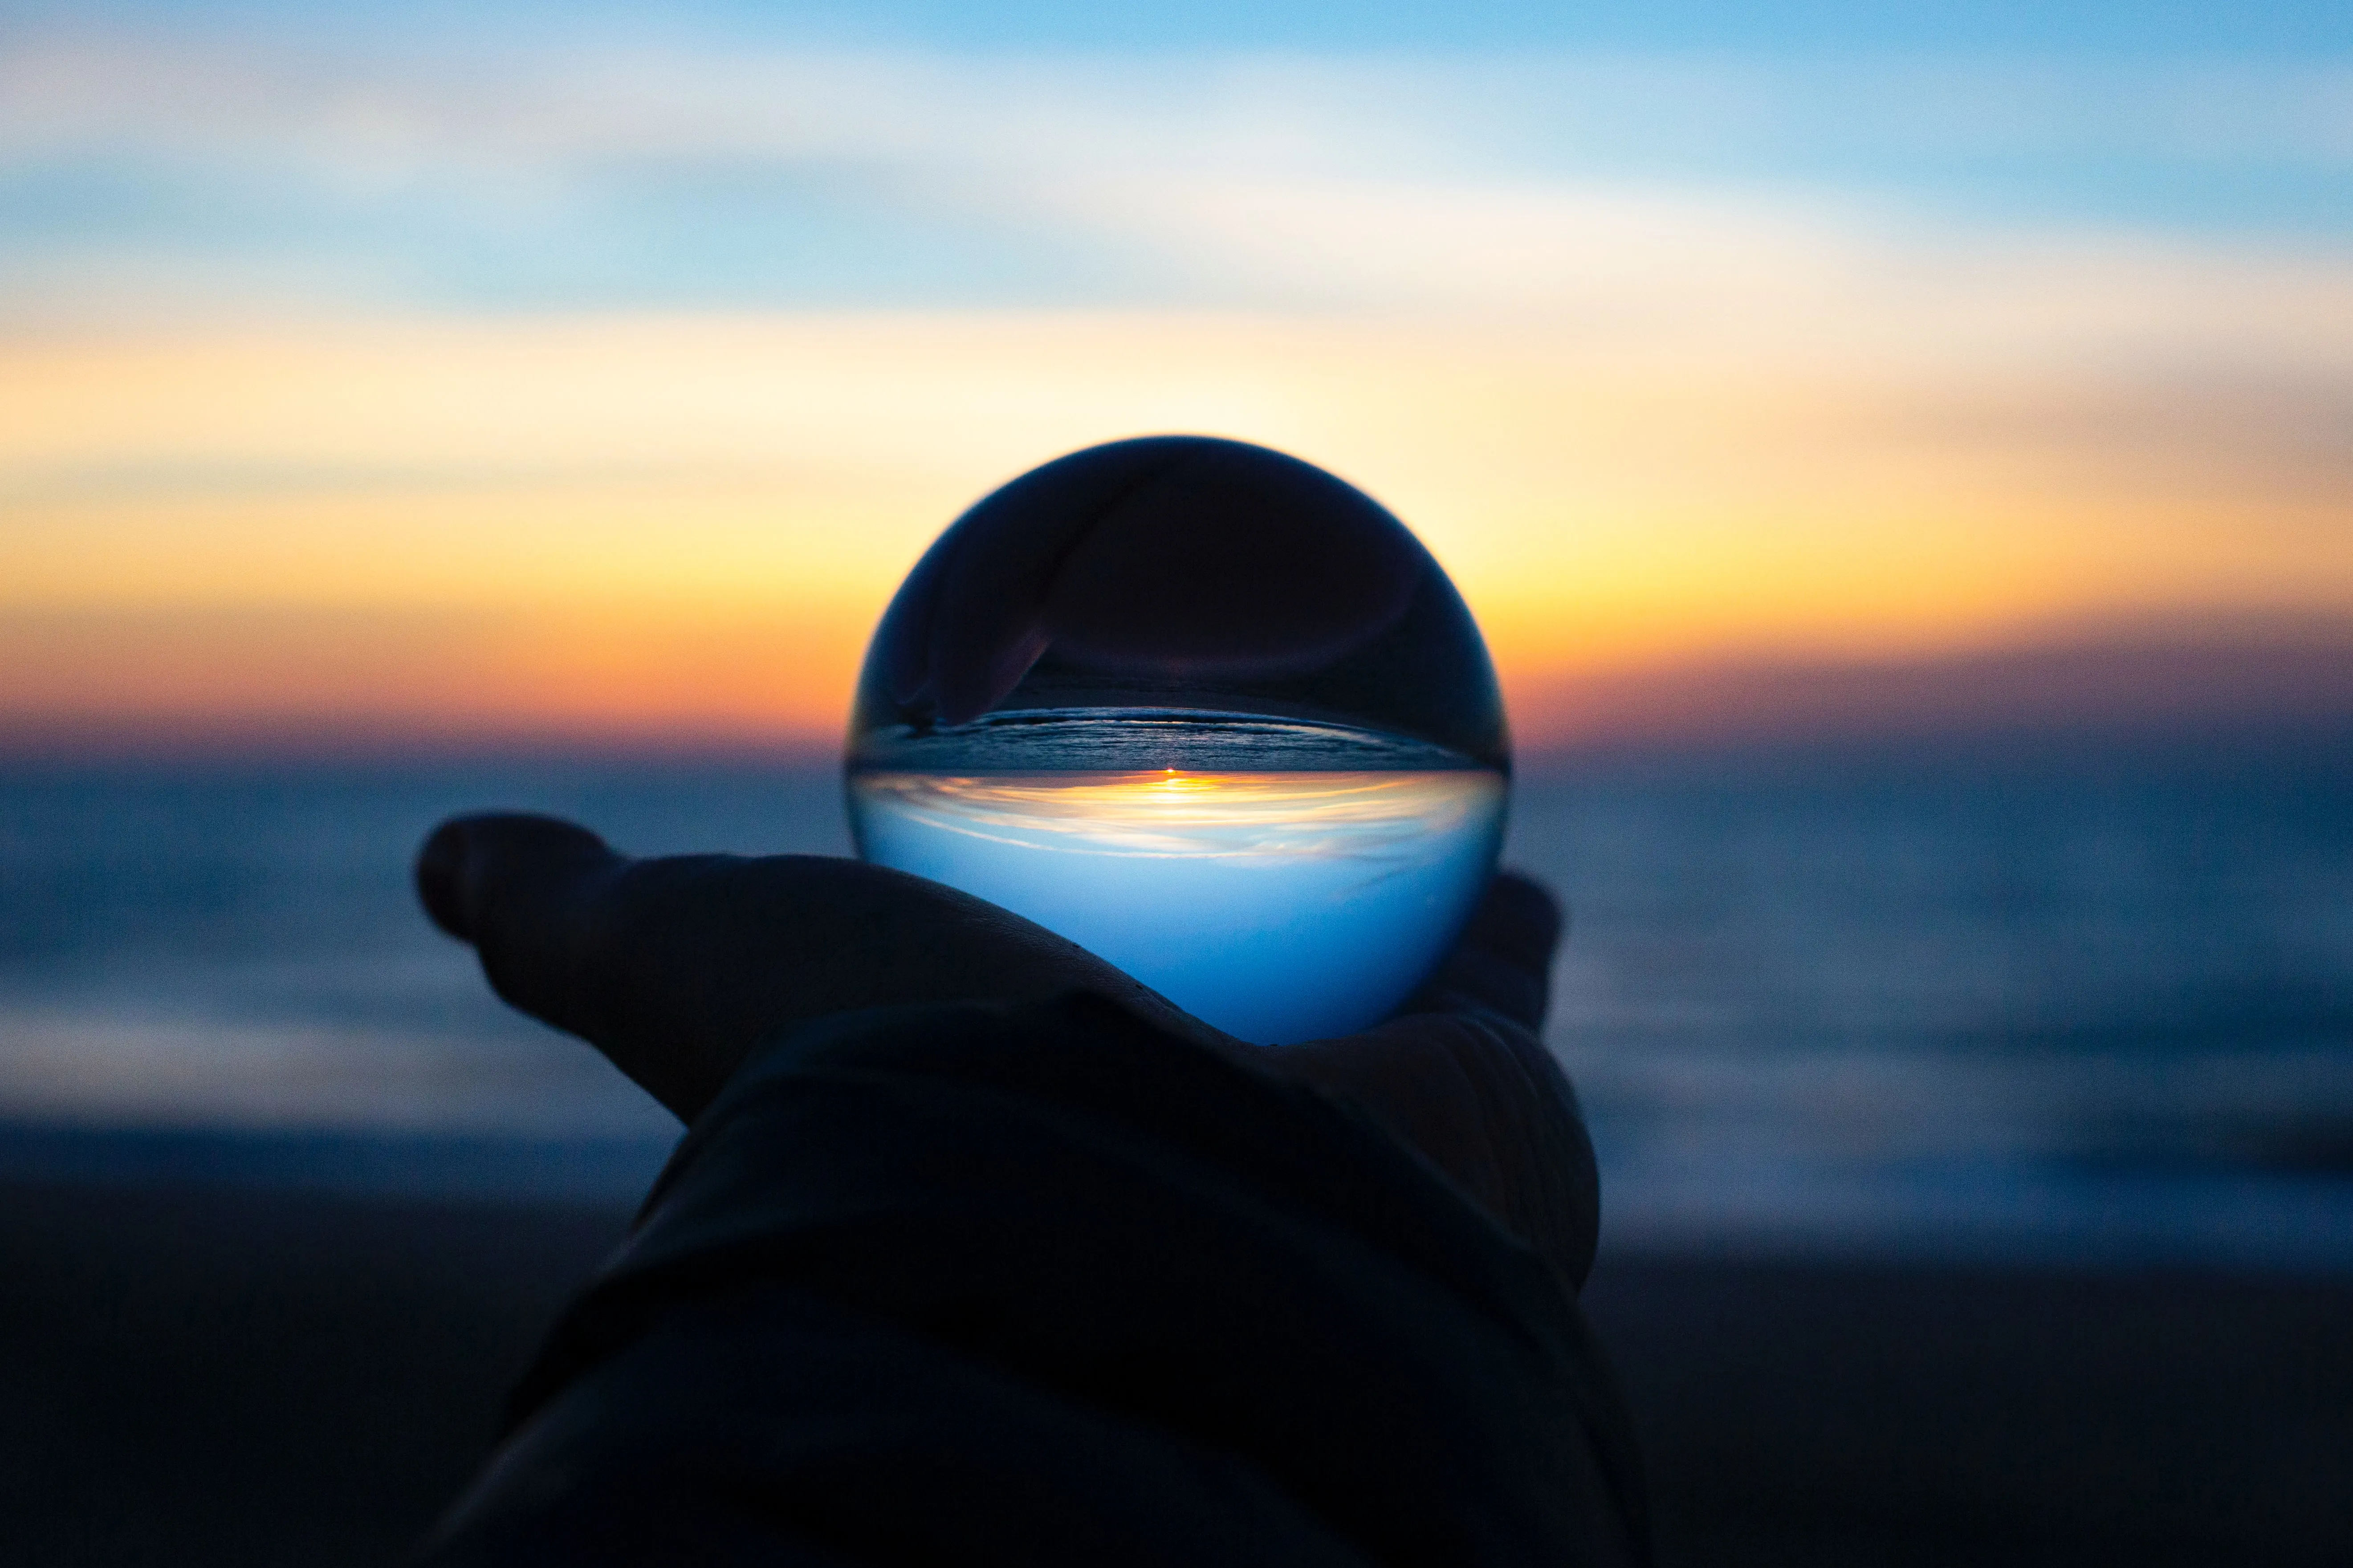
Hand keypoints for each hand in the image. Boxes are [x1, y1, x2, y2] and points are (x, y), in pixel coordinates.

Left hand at [417, 815, 1598, 1286]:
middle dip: (1242, 950)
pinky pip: (1498, 973)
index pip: (1036, 1009)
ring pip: (1382, 1011)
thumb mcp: (688, 968)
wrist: (1117, 1217)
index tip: (1039, 866)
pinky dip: (1499, 900)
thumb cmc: (889, 1088)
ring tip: (1413, 813)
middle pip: (1220, 1019)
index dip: (1034, 939)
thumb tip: (444, 863)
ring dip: (1398, 928)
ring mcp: (1348, 1148)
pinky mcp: (1487, 1129)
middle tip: (1241, 829)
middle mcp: (1192, 1148)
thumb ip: (576, 923)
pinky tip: (1499, 803)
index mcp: (1031, 1118)